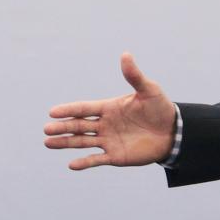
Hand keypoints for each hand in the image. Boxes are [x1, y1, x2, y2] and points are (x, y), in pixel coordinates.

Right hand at [44, 53, 177, 170]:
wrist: (173, 132)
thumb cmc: (160, 108)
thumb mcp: (148, 90)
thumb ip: (134, 76)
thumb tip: (125, 54)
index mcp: (109, 108)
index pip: (84, 109)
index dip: (69, 110)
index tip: (52, 112)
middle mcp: (105, 124)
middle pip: (79, 126)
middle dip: (62, 127)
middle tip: (46, 129)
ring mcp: (109, 140)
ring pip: (82, 142)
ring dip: (65, 143)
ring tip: (48, 143)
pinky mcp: (116, 156)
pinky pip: (97, 160)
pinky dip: (84, 162)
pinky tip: (71, 165)